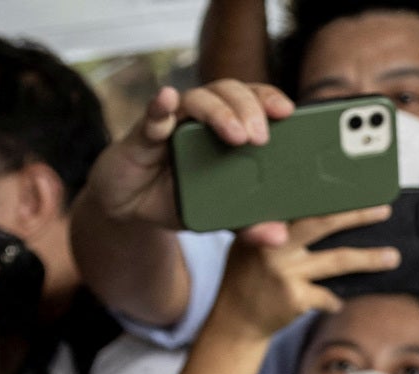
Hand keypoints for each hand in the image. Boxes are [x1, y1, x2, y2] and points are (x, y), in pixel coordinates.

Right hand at [86, 80, 294, 230]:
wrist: (131, 208)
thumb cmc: (177, 198)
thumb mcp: (216, 216)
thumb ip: (247, 224)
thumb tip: (279, 236)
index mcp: (227, 128)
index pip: (253, 101)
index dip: (269, 99)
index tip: (288, 111)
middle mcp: (202, 118)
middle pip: (230, 93)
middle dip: (249, 108)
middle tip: (260, 137)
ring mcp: (173, 121)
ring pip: (199, 99)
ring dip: (219, 112)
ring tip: (235, 135)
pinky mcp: (144, 132)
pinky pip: (153, 113)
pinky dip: (160, 105)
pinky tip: (168, 99)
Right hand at [210, 206, 400, 340]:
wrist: (235, 320)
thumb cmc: (247, 278)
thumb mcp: (252, 243)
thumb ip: (276, 227)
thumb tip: (320, 211)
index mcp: (264, 224)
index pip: (301, 202)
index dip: (329, 193)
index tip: (355, 186)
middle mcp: (274, 244)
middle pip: (323, 223)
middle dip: (357, 215)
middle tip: (383, 210)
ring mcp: (285, 271)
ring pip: (337, 260)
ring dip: (368, 259)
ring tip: (392, 257)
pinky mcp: (295, 298)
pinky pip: (327, 296)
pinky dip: (333, 300)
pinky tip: (335, 302)